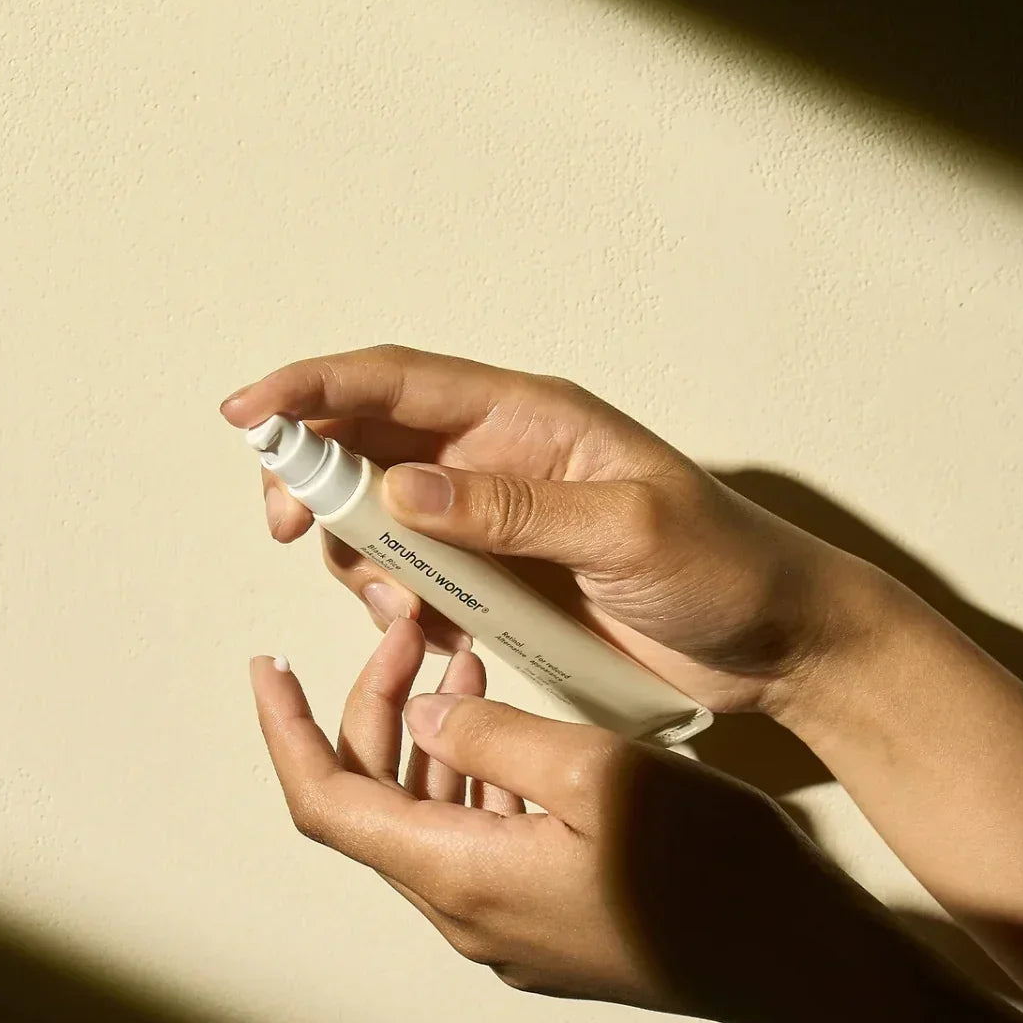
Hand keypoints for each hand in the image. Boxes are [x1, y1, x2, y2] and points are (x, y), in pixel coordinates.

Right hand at [224, 344, 867, 715]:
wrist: (776, 640)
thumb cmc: (723, 566)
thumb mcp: (627, 529)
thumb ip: (511, 509)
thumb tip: (399, 486)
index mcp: (531, 419)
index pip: (398, 382)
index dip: (314, 388)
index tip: (247, 414)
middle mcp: (501, 460)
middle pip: (370, 444)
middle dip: (315, 480)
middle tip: (290, 531)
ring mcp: (497, 524)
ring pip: (383, 520)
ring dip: (361, 559)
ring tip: (402, 612)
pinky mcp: (503, 583)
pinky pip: (419, 580)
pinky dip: (400, 605)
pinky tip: (433, 638)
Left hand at [249, 621, 886, 1022]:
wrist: (792, 960)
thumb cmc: (710, 867)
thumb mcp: (598, 770)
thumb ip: (494, 737)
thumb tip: (421, 718)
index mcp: (462, 875)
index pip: (328, 801)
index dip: (286, 730)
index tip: (267, 665)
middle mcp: (465, 913)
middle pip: (375, 804)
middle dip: (375, 710)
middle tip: (410, 632)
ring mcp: (504, 926)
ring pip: (427, 818)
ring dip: (426, 740)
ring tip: (462, 661)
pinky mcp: (542, 923)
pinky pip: (475, 839)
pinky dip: (472, 775)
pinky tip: (508, 726)